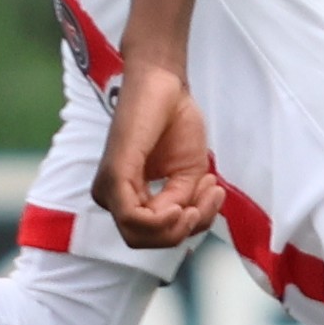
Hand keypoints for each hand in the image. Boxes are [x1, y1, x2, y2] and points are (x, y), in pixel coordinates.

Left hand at [92, 59, 224, 249]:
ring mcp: (109, 187)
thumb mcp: (187, 174)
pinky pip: (131, 217)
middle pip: (146, 240)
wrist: (165, 84)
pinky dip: (159, 220)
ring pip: (138, 235)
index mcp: (129, 197)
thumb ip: (182, 202)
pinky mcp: (113, 174)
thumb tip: (180, 221)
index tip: (214, 193)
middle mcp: (112, 196)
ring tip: (204, 190)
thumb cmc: (175, 122)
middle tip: (210, 196)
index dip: (191, 225)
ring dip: (179, 224)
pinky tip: (180, 206)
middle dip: (185, 229)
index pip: (155, 234)